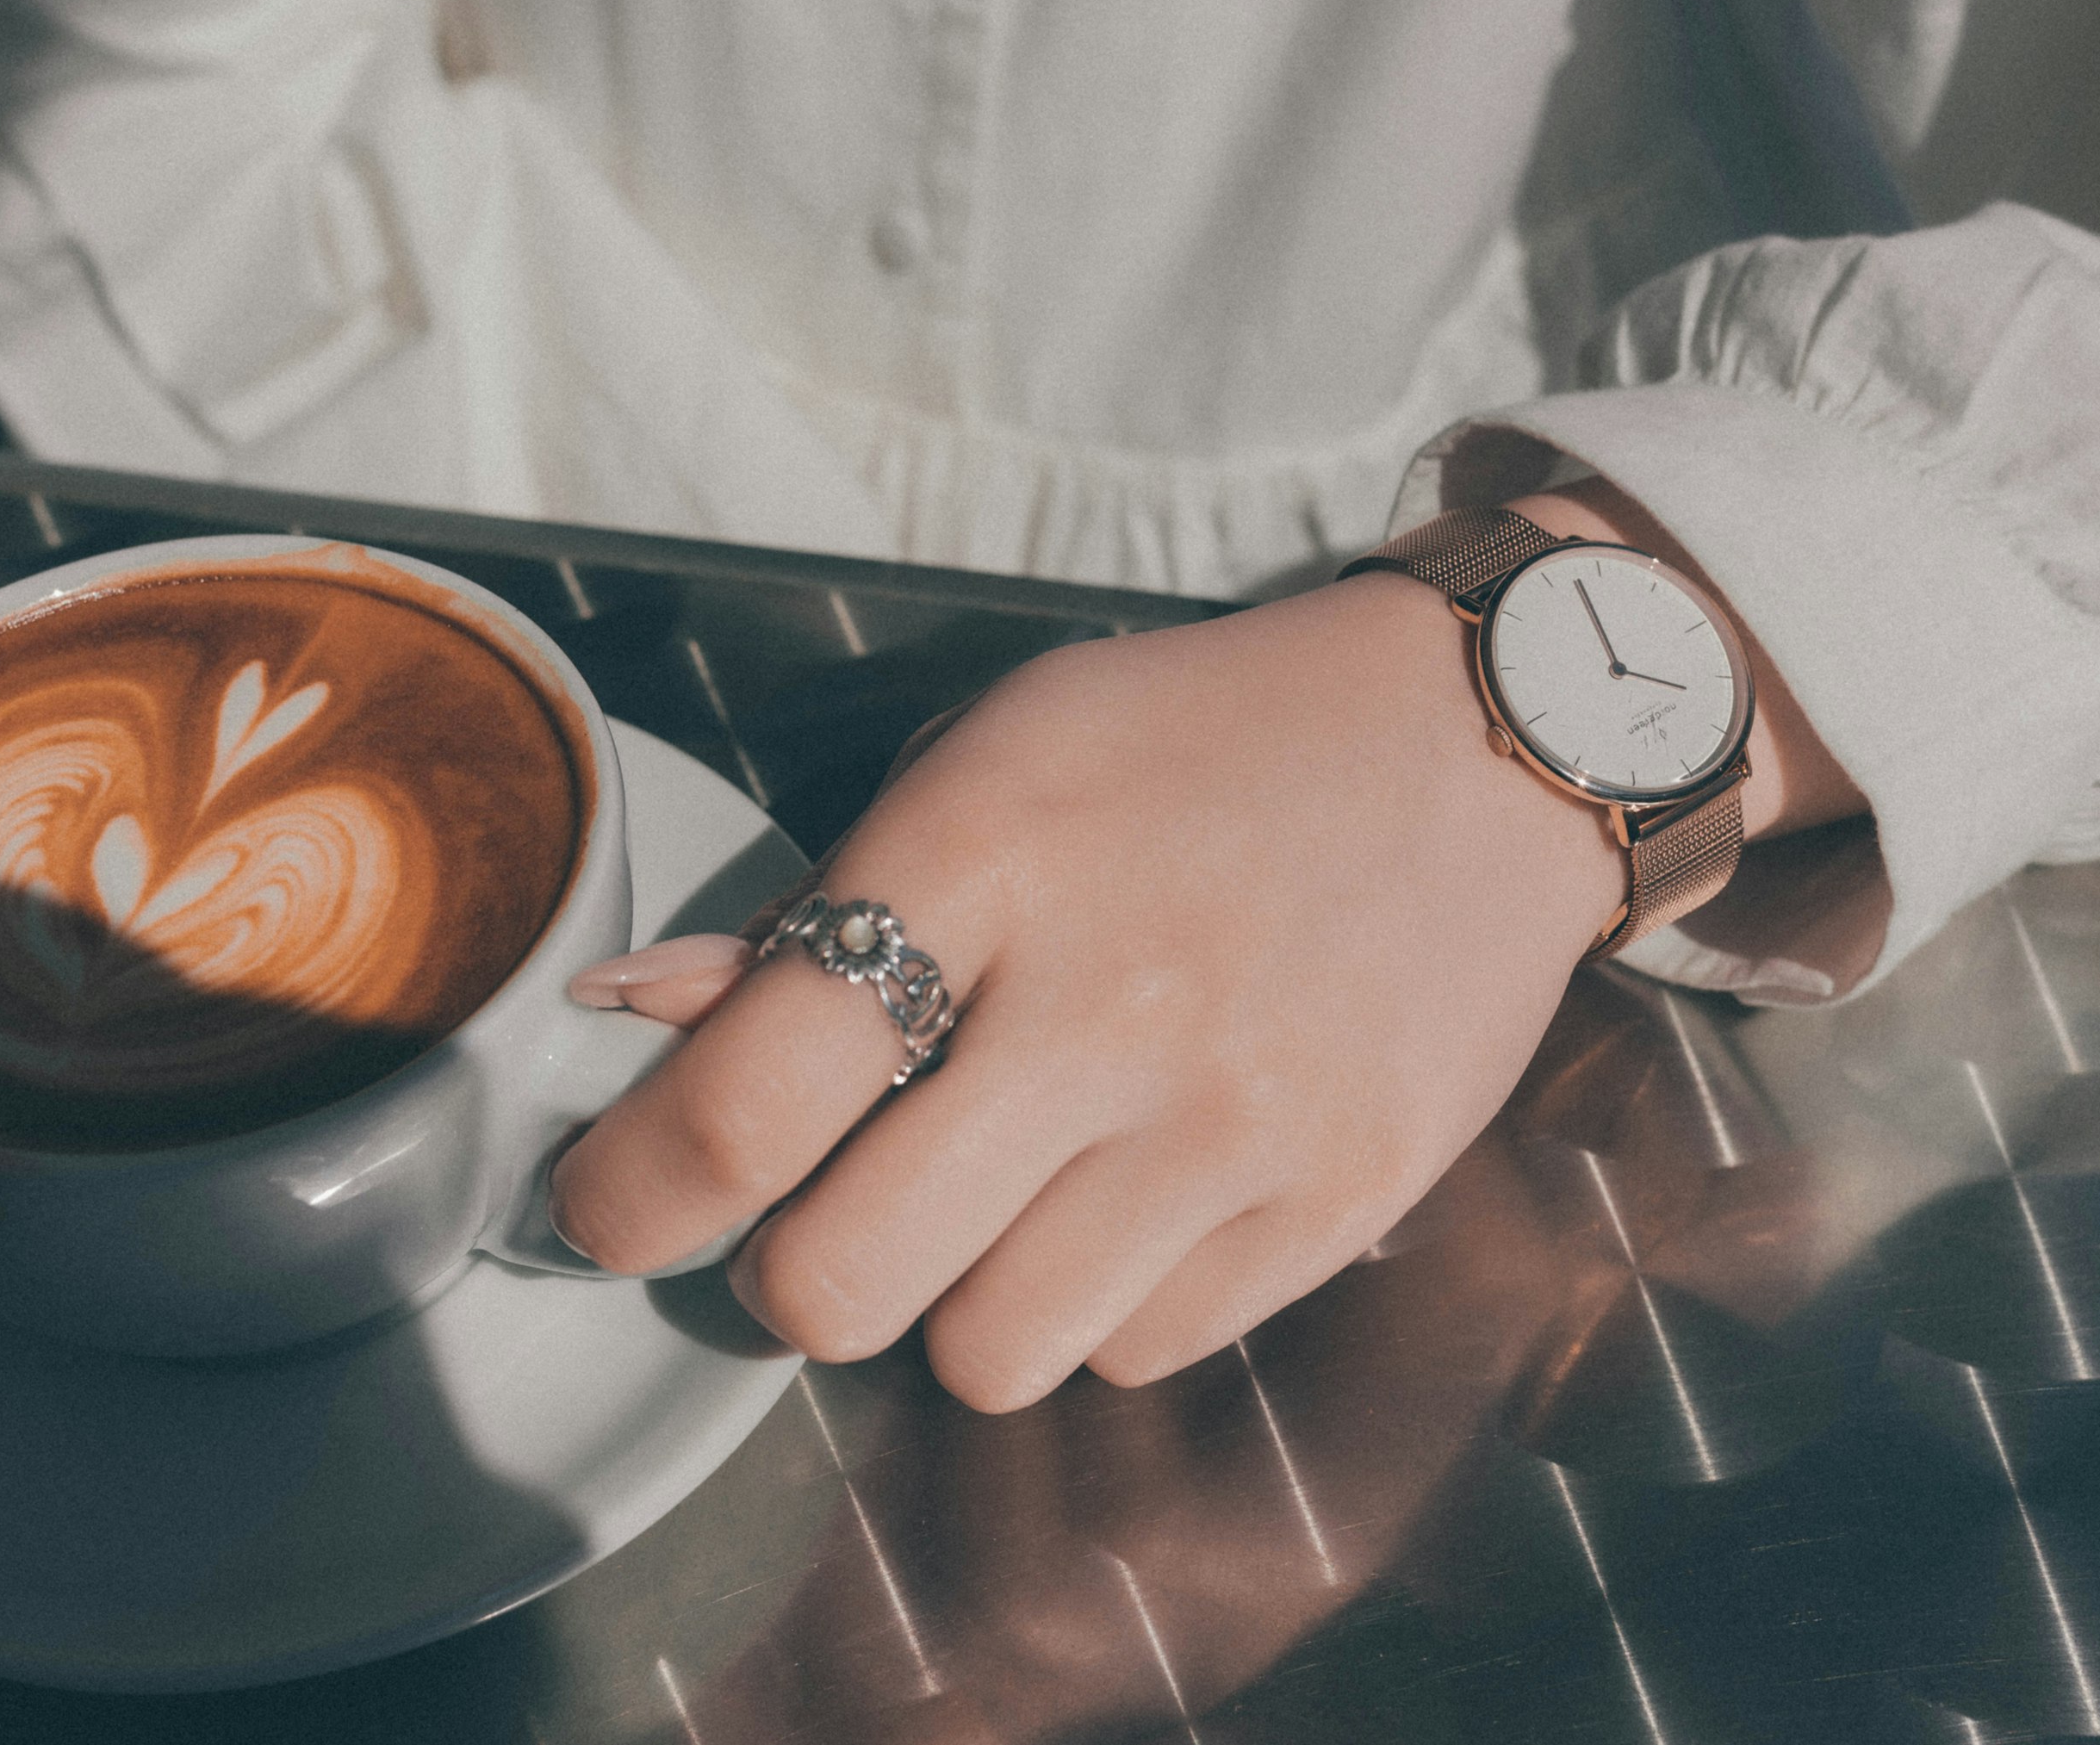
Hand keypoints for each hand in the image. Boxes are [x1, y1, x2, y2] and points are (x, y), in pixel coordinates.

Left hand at [552, 488, 1856, 1409]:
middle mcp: (1110, 1003)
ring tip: (1005, 1191)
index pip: (747, 1107)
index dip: (634, 1197)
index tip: (612, 1211)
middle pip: (843, 1284)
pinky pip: (1142, 1352)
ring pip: (990, 1356)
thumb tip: (628, 1019)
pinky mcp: (1342, 1202)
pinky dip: (1102, 1302)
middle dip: (795, 1272)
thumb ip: (812, 911)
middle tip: (826, 1206)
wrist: (1487, 742)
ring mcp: (1239, 1120)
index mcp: (986, 860)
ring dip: (957, 1298)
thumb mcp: (990, 761)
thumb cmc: (1195, 745)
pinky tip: (1136, 1190)